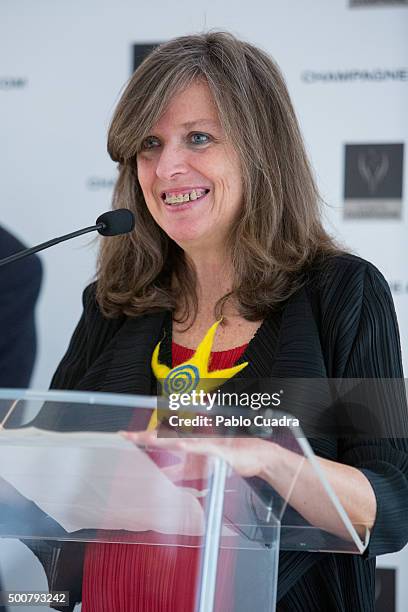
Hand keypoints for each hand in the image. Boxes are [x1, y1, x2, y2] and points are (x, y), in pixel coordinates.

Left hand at [121, 430, 271, 479]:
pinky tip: (181, 445)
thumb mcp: (196, 470)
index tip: (124, 436)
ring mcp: (206, 443)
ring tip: (146, 438)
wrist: (255, 457)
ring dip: (164, 439)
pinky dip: (192, 446)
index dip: (142, 438)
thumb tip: (158, 477)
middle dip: (145, 436)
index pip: (160, 440)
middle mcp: (193, 441)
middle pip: (165, 437)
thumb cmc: (227, 461)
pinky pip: (204, 447)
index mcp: (186, 445)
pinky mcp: (219, 450)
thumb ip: (177, 472)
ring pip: (180, 439)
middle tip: (126, 435)